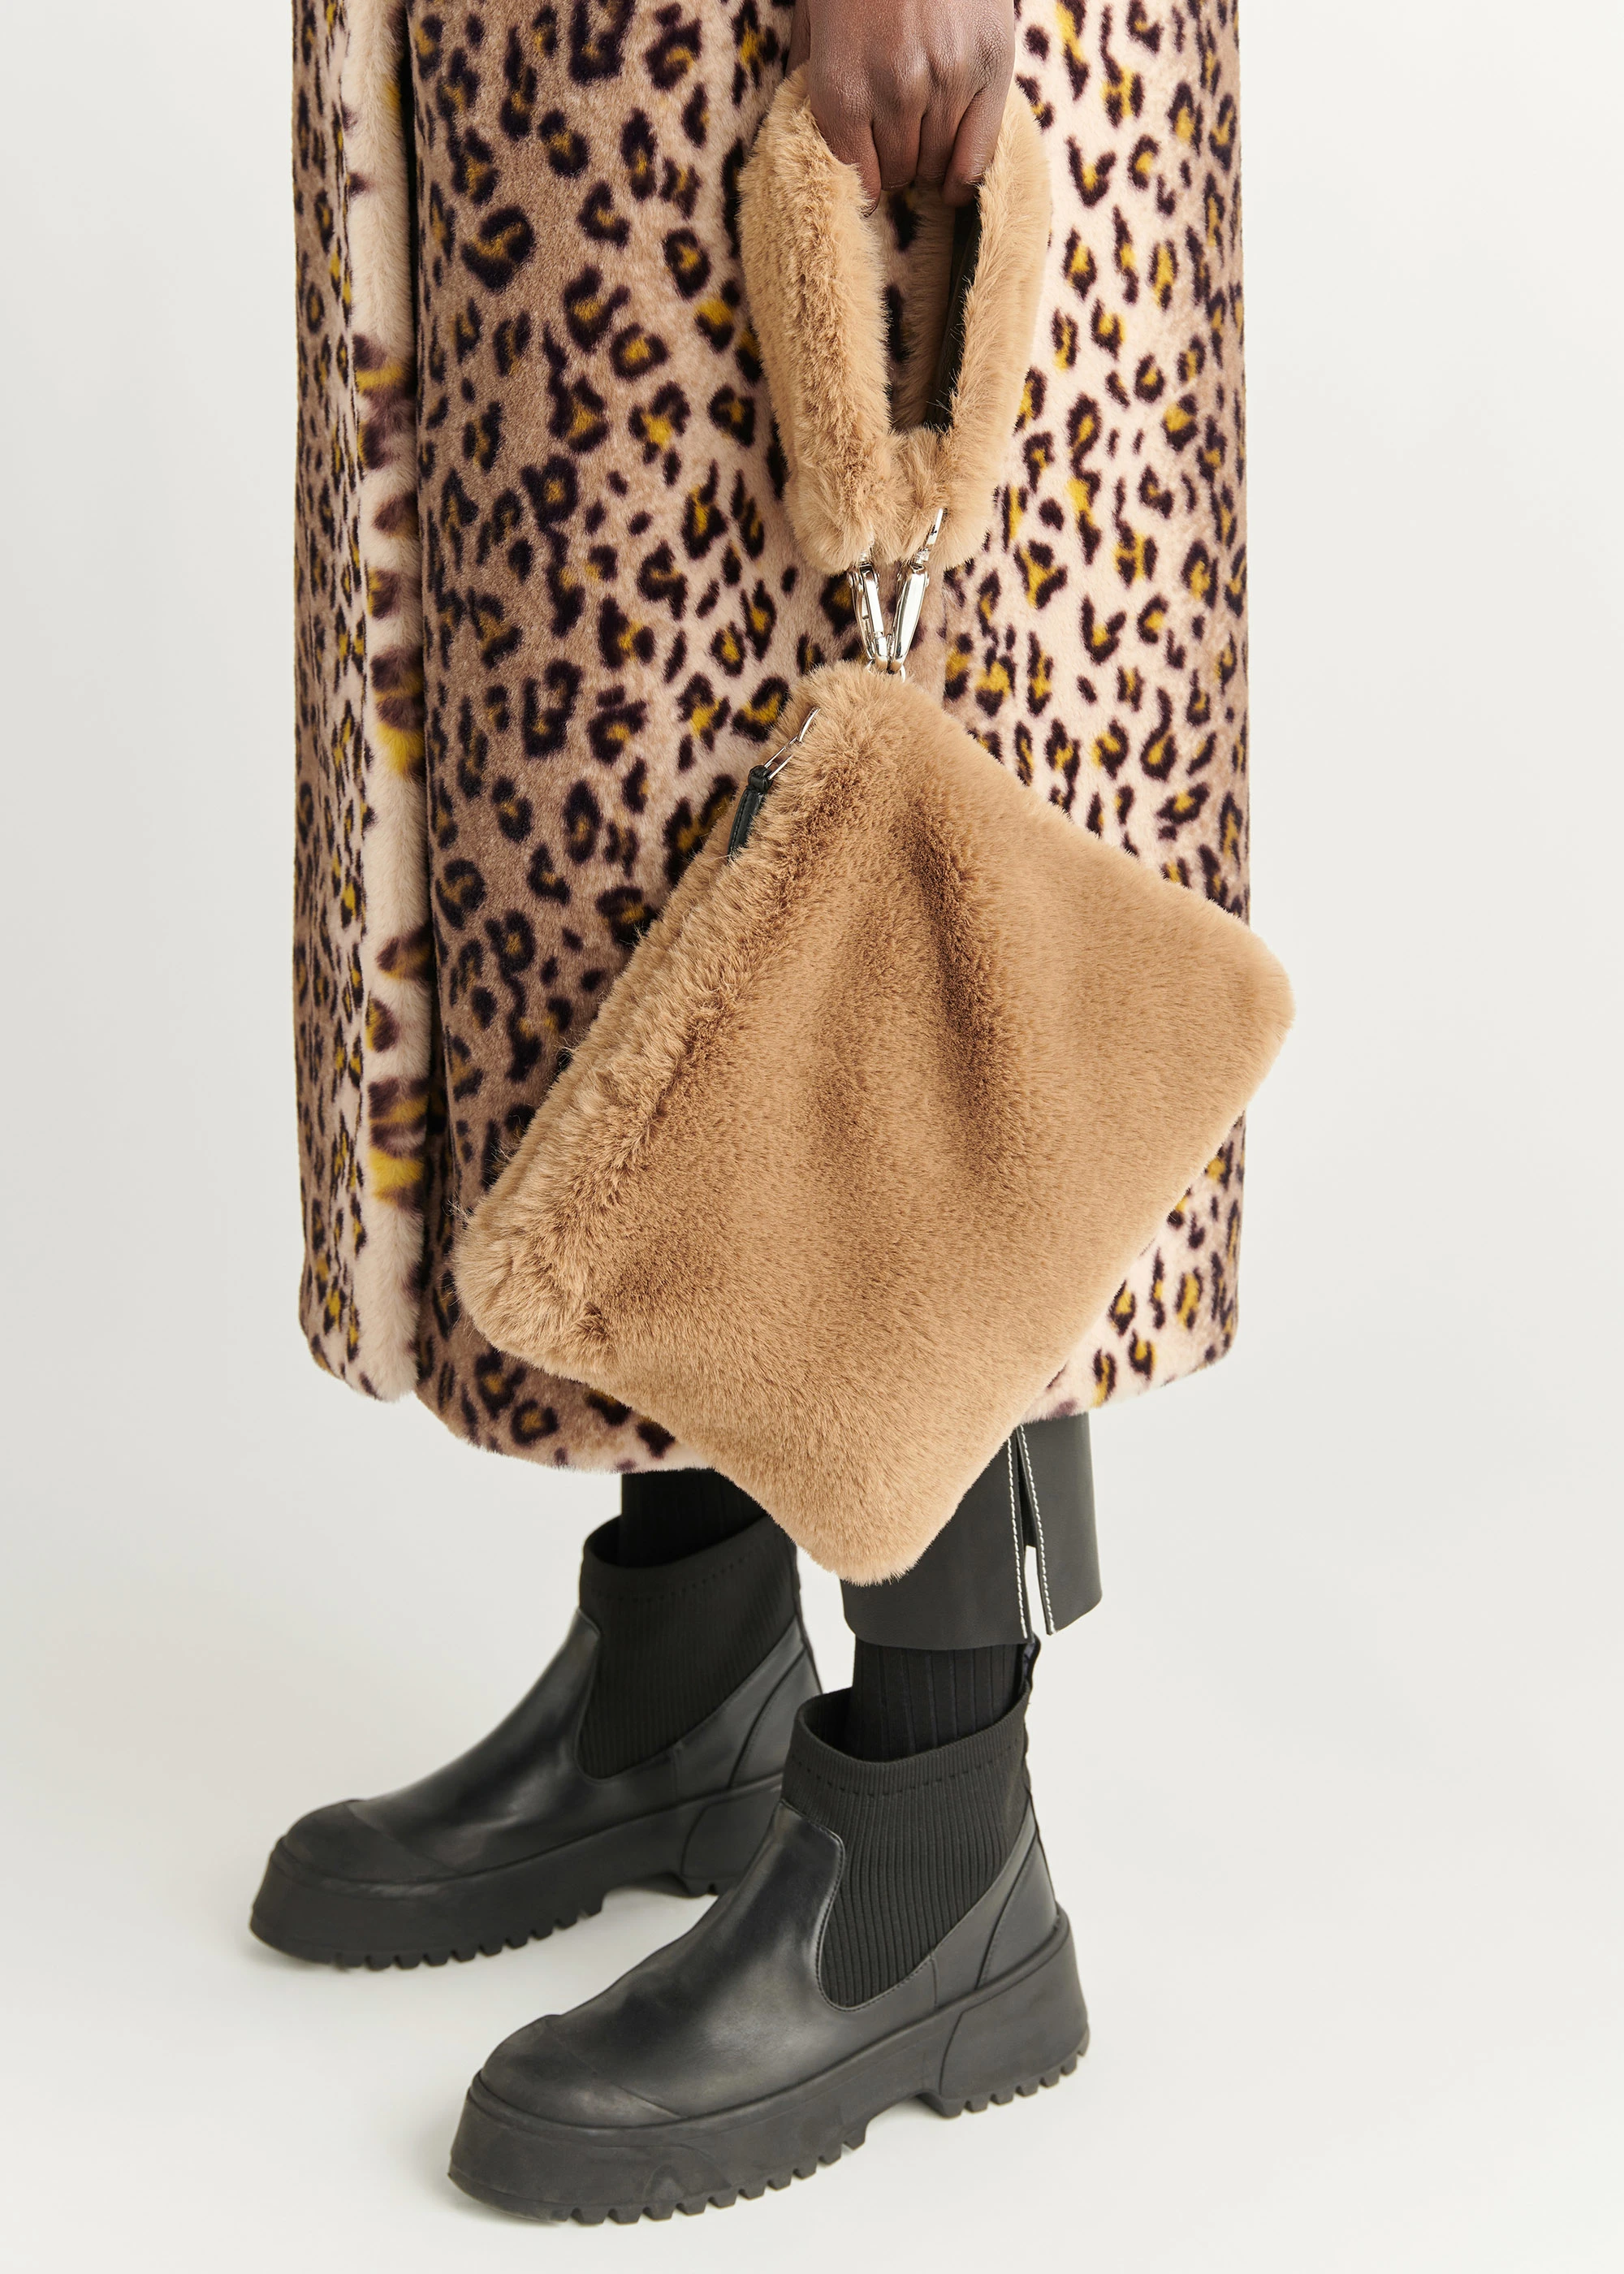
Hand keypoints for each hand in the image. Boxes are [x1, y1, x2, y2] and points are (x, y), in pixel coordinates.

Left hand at [788, 0, 1015, 208]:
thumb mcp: (814, 15)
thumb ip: (809, 71)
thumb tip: (808, 124)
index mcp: (841, 89)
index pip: (858, 180)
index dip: (864, 182)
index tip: (870, 172)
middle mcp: (894, 94)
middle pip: (899, 175)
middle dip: (896, 168)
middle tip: (897, 151)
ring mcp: (946, 82)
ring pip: (937, 165)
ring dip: (929, 162)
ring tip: (924, 143)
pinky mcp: (988, 68)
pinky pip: (978, 152)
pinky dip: (965, 175)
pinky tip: (954, 181)